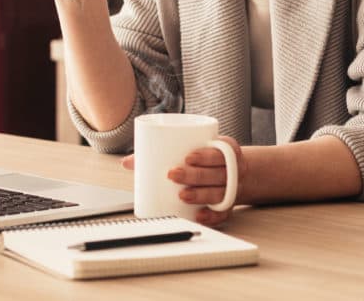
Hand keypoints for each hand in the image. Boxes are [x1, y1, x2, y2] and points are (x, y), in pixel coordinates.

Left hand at [120, 135, 246, 227]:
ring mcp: (233, 188)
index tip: (188, 157)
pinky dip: (212, 216)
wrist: (234, 171)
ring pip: (220, 193)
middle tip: (173, 175)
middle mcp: (234, 169)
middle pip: (218, 174)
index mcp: (226, 150)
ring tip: (182, 195)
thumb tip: (128, 162)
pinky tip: (199, 215)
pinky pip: (224, 213)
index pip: (220, 151)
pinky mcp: (229, 205)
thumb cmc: (207, 159)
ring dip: (202, 195)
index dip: (206, 155)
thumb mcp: (193, 148)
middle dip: (196, 175)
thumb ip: (162, 151)